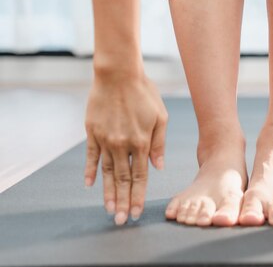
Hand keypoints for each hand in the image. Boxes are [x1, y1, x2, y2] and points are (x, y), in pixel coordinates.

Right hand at [84, 71, 167, 224]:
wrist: (119, 74)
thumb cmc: (144, 93)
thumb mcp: (160, 116)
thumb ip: (159, 143)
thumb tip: (158, 168)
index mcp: (141, 142)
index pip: (140, 176)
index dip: (139, 196)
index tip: (137, 212)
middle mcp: (122, 144)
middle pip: (122, 179)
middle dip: (123, 201)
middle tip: (121, 221)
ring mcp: (105, 139)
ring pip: (106, 172)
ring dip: (107, 192)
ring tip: (109, 209)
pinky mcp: (92, 132)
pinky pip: (90, 156)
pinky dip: (90, 171)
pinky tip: (89, 185)